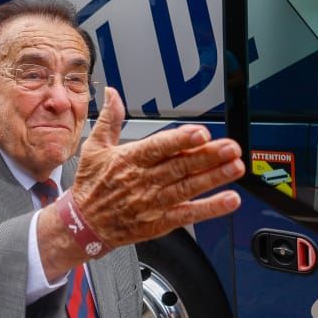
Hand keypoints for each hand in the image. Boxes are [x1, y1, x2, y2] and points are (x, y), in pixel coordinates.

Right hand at [71, 88, 242, 249]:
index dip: (181, 141)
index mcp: (130, 159)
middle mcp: (143, 180)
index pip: (159, 147)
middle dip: (208, 156)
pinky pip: (188, 215)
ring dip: (214, 178)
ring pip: (188, 188)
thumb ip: (110, 119)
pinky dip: (210, 208)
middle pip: (180, 167)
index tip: (201, 133)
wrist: (82, 224)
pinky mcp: (159, 222)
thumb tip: (112, 94)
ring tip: (235, 167)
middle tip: (231, 147)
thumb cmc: (91, 185)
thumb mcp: (95, 148)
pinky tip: (229, 200)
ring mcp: (153, 203)